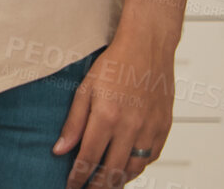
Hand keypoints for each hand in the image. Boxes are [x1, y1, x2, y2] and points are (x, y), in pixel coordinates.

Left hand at [55, 35, 174, 187]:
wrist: (147, 48)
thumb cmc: (114, 64)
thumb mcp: (85, 90)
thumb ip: (73, 122)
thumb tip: (60, 149)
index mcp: (107, 117)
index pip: (88, 158)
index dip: (78, 177)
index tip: (70, 186)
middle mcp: (130, 128)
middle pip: (112, 170)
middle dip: (97, 186)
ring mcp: (150, 129)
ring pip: (134, 169)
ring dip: (118, 181)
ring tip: (104, 186)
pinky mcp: (164, 128)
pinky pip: (151, 158)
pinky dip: (137, 169)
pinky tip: (127, 171)